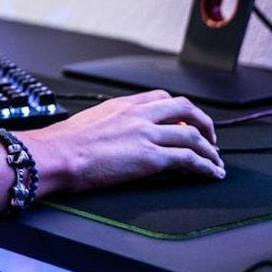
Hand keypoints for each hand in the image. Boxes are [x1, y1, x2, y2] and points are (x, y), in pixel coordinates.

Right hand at [20, 89, 224, 193]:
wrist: (56, 155)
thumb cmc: (63, 144)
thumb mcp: (89, 122)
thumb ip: (109, 123)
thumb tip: (114, 135)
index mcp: (122, 105)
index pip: (161, 98)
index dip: (179, 110)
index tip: (184, 122)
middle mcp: (138, 115)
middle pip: (184, 109)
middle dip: (203, 123)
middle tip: (210, 138)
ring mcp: (146, 134)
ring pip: (192, 135)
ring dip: (210, 149)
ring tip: (215, 161)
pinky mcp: (150, 157)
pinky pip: (188, 159)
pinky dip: (205, 166)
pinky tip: (211, 173)